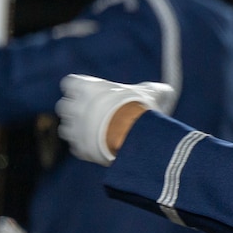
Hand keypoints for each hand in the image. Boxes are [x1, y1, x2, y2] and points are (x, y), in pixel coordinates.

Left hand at [56, 75, 176, 164]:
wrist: (132, 135)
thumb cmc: (139, 108)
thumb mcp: (150, 93)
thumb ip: (154, 90)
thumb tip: (167, 90)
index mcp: (84, 87)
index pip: (70, 83)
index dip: (81, 89)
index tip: (94, 93)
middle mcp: (73, 107)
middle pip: (64, 106)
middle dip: (76, 110)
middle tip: (95, 114)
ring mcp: (73, 129)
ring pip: (66, 129)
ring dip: (78, 130)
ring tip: (98, 133)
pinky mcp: (78, 149)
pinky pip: (77, 148)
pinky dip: (85, 148)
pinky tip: (100, 147)